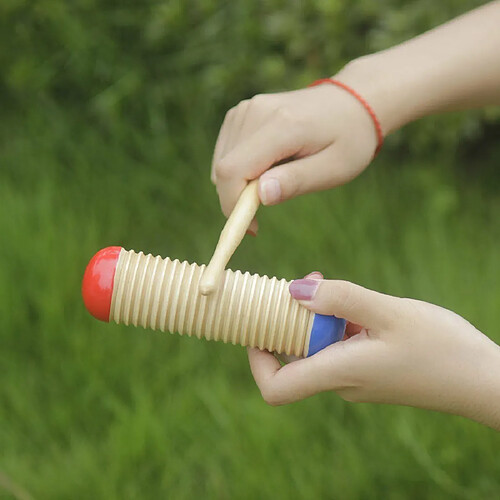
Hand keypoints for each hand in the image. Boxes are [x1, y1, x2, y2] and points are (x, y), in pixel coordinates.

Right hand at [211, 83, 378, 232]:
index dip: (232, 204)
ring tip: (279, 175)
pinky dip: (240, 169)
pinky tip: (268, 164)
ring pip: (222, 163)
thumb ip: (296, 181)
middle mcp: (256, 112)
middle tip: (272, 202)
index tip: (253, 227)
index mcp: (281, 125)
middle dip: (239, 197)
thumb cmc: (347, 140)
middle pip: (224, 169)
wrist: (351, 103)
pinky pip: (226, 153)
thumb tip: (260, 196)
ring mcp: (246, 109)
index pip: (233, 170)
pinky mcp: (240, 113)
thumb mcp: (334, 168)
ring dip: (241, 183)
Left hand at [247, 273, 499, 429]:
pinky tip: (353, 302)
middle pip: (293, 356)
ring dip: (314, 315)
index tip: (258, 327)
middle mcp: (342, 381)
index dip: (257, 360)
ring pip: (317, 345)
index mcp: (340, 373)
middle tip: (303, 283)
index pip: (277, 387)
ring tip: (327, 282)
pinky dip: (335, 322)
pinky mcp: (370, 370)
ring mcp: (356, 377)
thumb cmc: (442, 348)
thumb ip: (340, 299)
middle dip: (289, 319)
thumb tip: (293, 291)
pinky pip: (338, 346)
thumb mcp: (390, 312)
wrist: (484, 380)